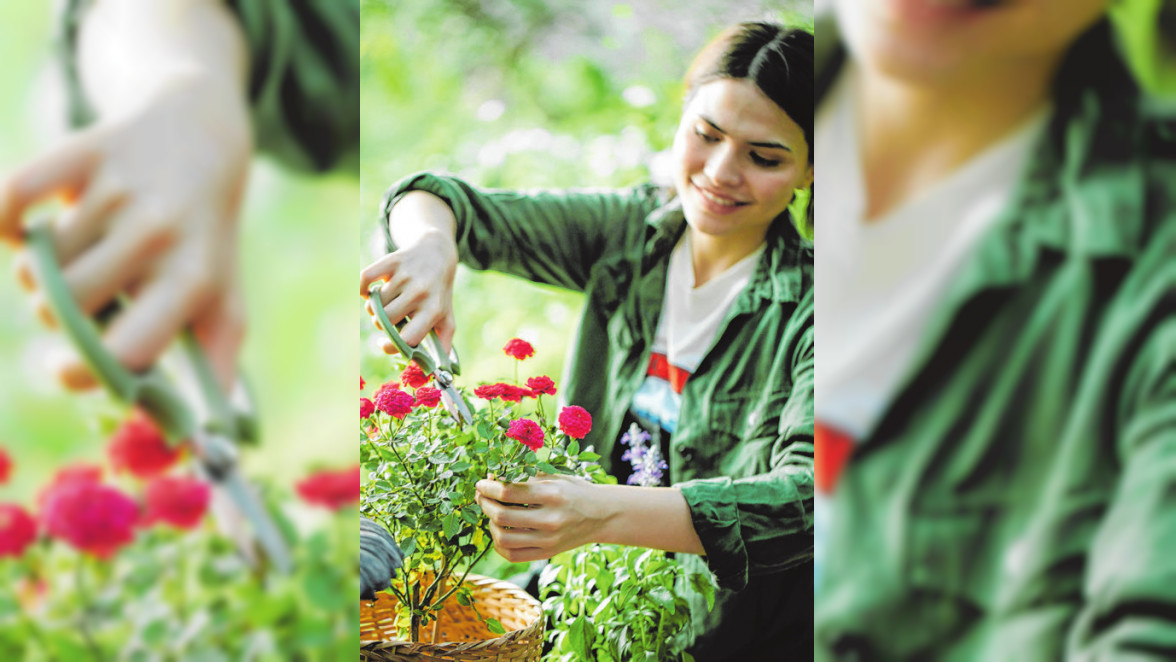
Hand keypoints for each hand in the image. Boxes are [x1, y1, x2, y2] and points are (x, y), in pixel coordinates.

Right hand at [1, 72, 250, 389]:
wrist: (202, 142)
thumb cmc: (205, 243)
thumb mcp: (225, 303)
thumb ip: (211, 371)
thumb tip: (192, 443)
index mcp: (194, 279)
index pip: (125, 348)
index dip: (82, 371)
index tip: (64, 369)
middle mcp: (161, 233)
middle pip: (64, 305)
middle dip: (57, 316)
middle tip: (78, 303)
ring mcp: (122, 189)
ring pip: (37, 262)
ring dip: (36, 272)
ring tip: (70, 261)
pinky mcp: (84, 148)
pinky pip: (10, 198)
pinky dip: (5, 220)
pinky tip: (28, 225)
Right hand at [360, 192, 458, 352]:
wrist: (437, 253)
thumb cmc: (439, 293)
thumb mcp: (447, 317)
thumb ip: (443, 345)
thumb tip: (437, 373)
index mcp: (433, 310)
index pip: (407, 338)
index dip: (391, 346)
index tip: (384, 345)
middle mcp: (420, 292)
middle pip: (385, 321)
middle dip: (381, 325)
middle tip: (387, 320)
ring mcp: (406, 276)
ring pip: (374, 303)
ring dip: (373, 308)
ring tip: (383, 304)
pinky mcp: (392, 260)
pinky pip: (364, 279)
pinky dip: (361, 288)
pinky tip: (367, 291)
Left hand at [475, 473, 612, 562]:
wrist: (603, 515)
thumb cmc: (575, 491)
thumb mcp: (555, 477)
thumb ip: (525, 477)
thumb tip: (493, 480)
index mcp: (552, 494)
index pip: (508, 492)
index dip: (488, 487)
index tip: (482, 483)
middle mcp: (550, 519)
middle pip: (502, 516)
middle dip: (485, 504)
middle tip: (482, 496)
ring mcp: (548, 540)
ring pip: (503, 538)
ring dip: (490, 524)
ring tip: (491, 513)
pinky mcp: (547, 554)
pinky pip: (512, 555)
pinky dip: (499, 544)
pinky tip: (500, 531)